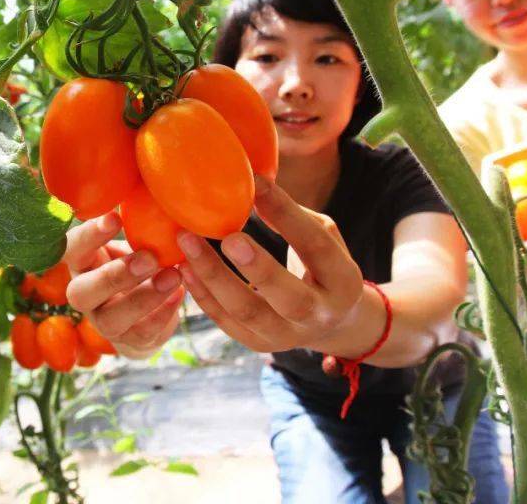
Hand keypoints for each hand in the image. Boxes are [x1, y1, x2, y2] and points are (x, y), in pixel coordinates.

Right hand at [64, 212, 183, 357]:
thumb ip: (139, 212)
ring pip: (111, 319)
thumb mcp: (135, 235)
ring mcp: (103, 323)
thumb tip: (157, 173)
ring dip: (144, 298)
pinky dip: (161, 316)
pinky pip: (141, 335)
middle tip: (148, 257)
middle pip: (81, 292)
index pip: (71, 249)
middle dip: (115, 275)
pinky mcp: (128, 342)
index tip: (115, 216)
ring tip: (173, 276)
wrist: (146, 311)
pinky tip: (180, 295)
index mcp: (81, 262)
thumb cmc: (140, 256)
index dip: (89, 236)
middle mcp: (84, 294)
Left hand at [178, 176, 365, 352]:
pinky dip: (202, 294)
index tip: (256, 183)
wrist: (331, 322)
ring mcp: (288, 336)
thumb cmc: (321, 264)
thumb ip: (292, 217)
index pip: (317, 246)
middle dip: (257, 267)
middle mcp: (320, 314)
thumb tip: (251, 186)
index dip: (287, 214)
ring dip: (213, 276)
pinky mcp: (259, 343)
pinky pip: (226, 321)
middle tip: (228, 237)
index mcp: (343, 281)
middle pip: (289, 297)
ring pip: (248, 312)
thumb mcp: (324, 236)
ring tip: (187, 241)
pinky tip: (184, 268)